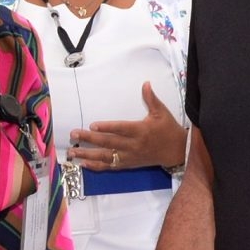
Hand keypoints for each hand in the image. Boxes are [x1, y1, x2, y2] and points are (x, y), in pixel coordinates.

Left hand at [71, 83, 185, 171]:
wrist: (177, 151)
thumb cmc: (168, 129)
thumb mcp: (161, 112)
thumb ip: (151, 98)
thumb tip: (145, 83)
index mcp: (141, 130)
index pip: (121, 129)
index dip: (107, 128)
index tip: (92, 126)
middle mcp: (134, 145)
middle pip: (109, 143)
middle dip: (89, 140)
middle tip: (74, 134)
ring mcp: (130, 156)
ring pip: (106, 157)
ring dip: (88, 155)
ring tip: (73, 152)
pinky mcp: (128, 164)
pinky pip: (110, 166)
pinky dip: (97, 166)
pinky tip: (84, 164)